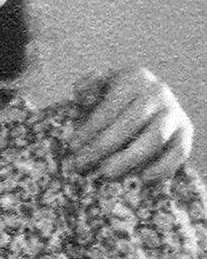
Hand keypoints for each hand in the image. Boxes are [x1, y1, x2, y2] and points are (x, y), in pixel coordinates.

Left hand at [70, 67, 191, 179]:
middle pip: (132, 122)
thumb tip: (81, 95)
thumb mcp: (98, 89)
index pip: (111, 105)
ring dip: (128, 160)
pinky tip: (141, 180)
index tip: (73, 147)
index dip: (91, 128)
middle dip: (103, 147)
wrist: (148, 108)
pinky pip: (178, 153)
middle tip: (81, 165)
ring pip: (154, 139)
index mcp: (135, 78)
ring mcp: (174, 113)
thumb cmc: (114, 102)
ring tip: (105, 175)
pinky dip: (162, 169)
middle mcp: (158, 92)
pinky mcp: (185, 134)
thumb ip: (87, 89)